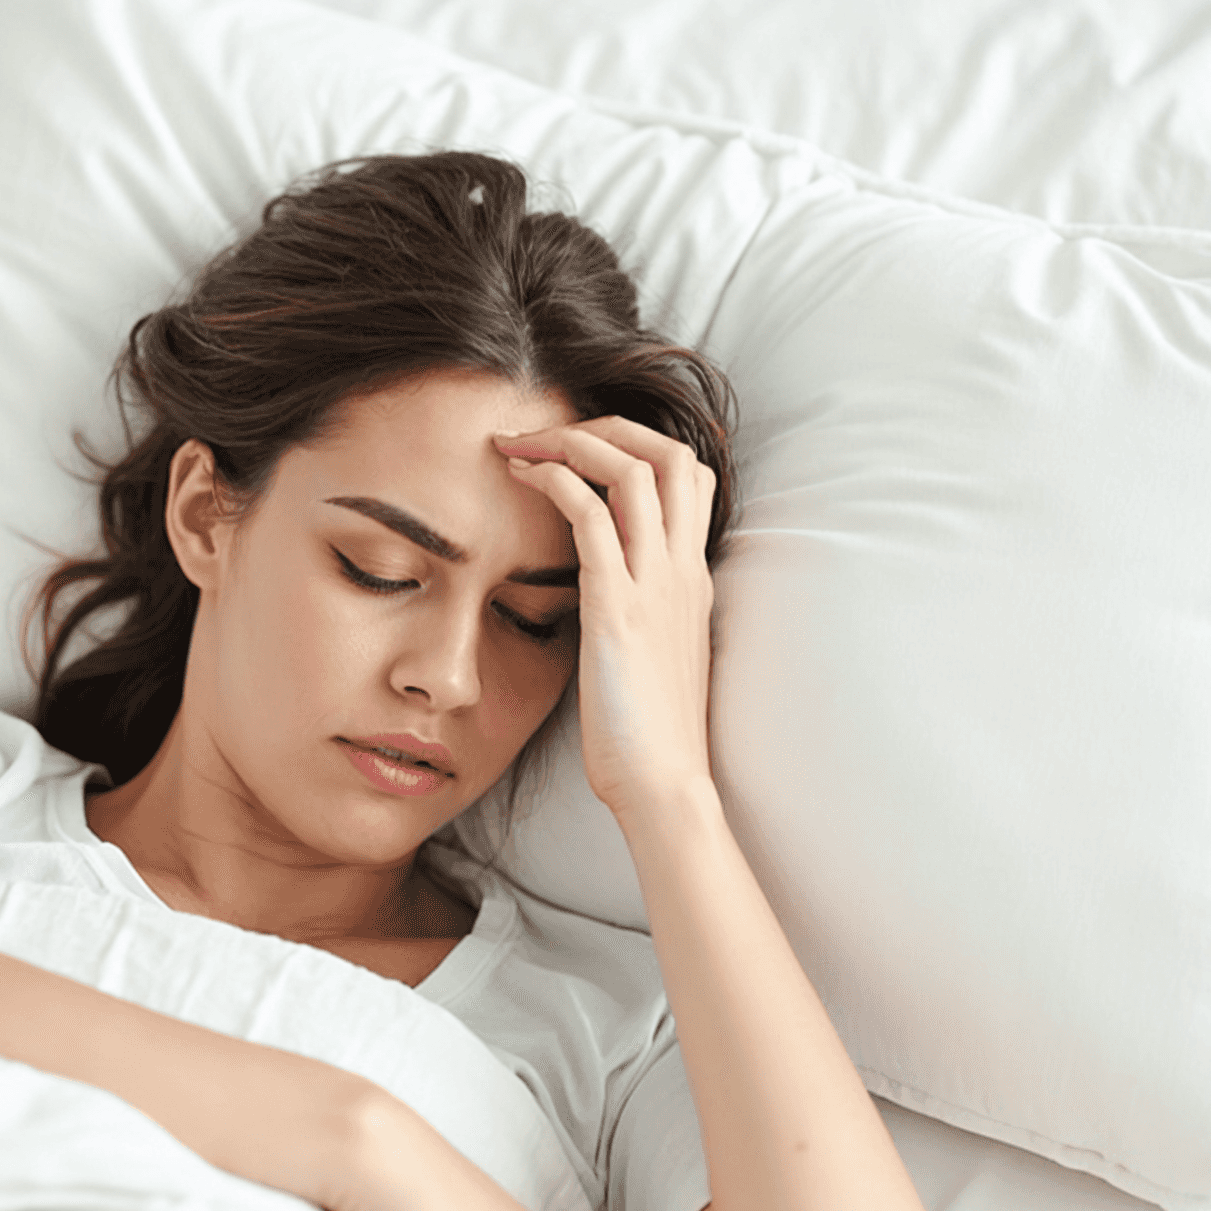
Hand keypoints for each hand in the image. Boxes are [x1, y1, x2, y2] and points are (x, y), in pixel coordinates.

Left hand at [495, 419, 717, 818]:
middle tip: (543, 434)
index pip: (688, 477)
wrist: (662, 784)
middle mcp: (682, 570)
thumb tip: (597, 592)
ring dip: (571, 441)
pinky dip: (556, 481)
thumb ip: (636, 613)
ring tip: (519, 446)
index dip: (637, 445)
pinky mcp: (619, 608)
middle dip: (607, 426)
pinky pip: (591, 517)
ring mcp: (656, 585)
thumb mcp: (649, 657)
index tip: (577, 450)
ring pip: (635, 468)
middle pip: (672, 453)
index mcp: (692, 579)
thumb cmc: (646, 735)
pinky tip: (520, 480)